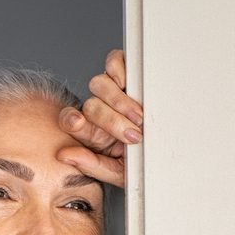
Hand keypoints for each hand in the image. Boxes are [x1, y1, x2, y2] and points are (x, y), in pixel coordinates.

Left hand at [56, 47, 144, 187]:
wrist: (169, 152)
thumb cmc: (145, 160)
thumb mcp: (120, 172)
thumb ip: (92, 165)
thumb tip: (65, 155)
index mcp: (93, 132)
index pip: (71, 121)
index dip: (72, 119)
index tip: (78, 123)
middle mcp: (100, 110)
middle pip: (89, 105)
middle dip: (110, 120)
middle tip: (132, 134)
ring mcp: (113, 90)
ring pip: (99, 84)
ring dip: (118, 101)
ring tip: (138, 116)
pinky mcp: (126, 72)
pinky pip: (113, 62)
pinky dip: (120, 71)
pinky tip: (131, 87)